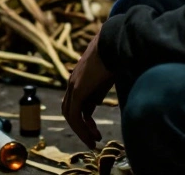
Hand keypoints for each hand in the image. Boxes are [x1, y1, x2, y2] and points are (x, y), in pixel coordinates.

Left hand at [62, 29, 115, 148]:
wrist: (114, 41)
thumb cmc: (114, 55)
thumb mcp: (106, 76)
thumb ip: (99, 89)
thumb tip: (98, 102)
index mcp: (79, 79)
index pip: (77, 104)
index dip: (84, 120)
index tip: (95, 132)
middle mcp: (73, 82)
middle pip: (70, 110)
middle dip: (80, 127)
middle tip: (92, 140)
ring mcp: (73, 85)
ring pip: (70, 115)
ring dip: (81, 131)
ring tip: (92, 143)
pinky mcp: (78, 89)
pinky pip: (75, 115)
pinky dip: (81, 128)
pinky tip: (92, 136)